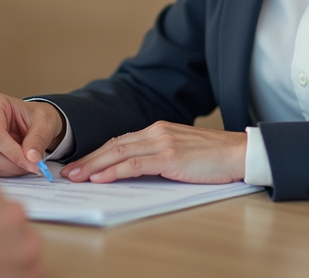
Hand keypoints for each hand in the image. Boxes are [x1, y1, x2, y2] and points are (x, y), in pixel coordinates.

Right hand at [0, 92, 63, 177]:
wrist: (29, 121)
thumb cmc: (35, 118)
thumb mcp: (44, 124)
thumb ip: (38, 140)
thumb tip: (33, 159)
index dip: (15, 153)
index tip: (33, 163)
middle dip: (12, 164)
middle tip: (32, 166)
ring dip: (9, 169)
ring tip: (25, 162)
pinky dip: (3, 170)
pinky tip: (15, 163)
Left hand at [61, 121, 244, 184]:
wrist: (239, 153)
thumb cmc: (214, 157)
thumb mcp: (181, 151)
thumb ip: (158, 156)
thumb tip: (133, 171)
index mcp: (158, 130)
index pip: (120, 141)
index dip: (97, 153)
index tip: (80, 164)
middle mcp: (157, 132)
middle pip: (114, 145)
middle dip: (88, 160)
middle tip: (69, 172)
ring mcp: (163, 143)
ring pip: (119, 153)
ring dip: (94, 166)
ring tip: (77, 177)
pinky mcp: (170, 156)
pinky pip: (135, 164)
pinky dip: (114, 171)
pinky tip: (101, 178)